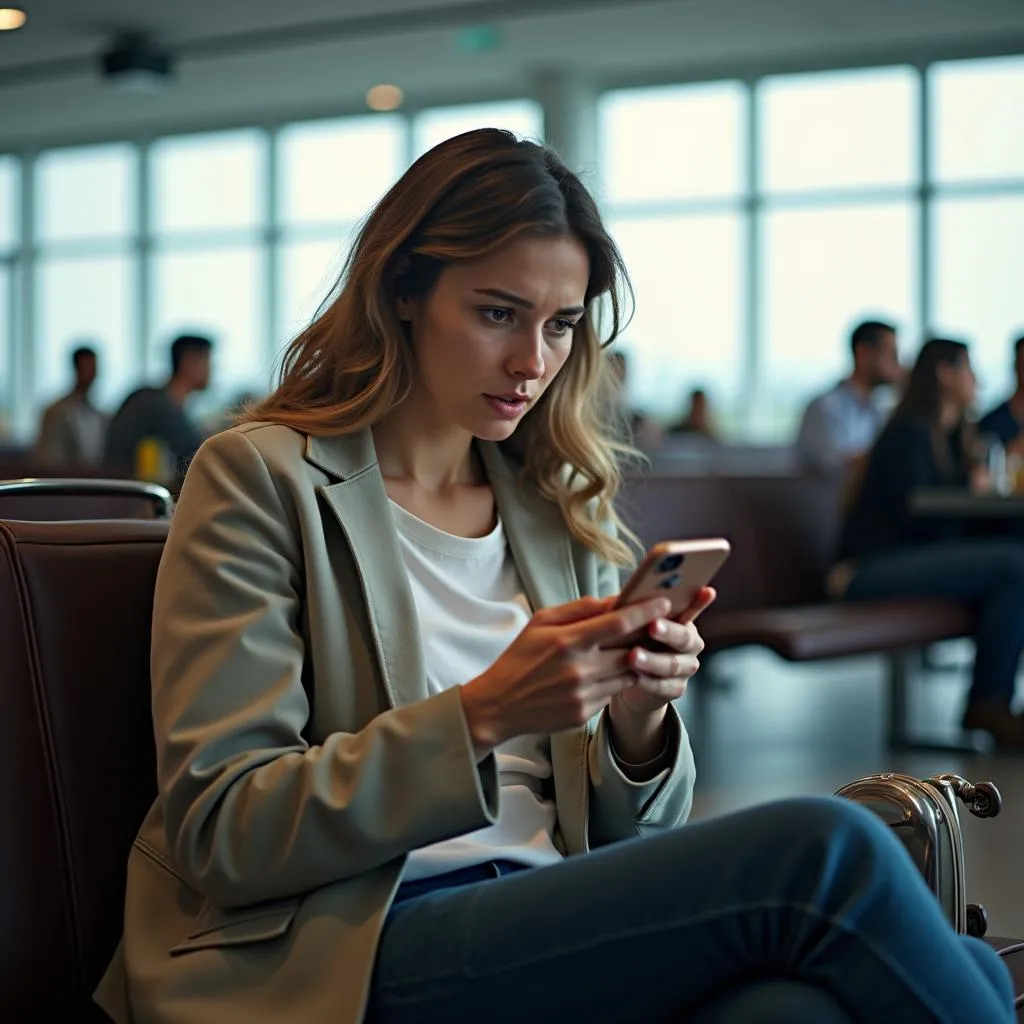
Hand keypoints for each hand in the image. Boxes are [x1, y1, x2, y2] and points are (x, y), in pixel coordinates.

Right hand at [459, 594, 672, 758]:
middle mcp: (580, 669)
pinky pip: (613, 693)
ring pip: (628, 674)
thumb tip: (613, 599)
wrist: (499, 705)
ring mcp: (584, 694)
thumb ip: (579, 609)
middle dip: (648, 637)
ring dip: (635, 661)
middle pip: (631, 650)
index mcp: (568, 641)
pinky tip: (605, 674)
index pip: (618, 623)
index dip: (645, 611)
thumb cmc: (520, 657)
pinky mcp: (585, 713)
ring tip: (634, 649)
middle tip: (661, 626)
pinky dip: (615, 681)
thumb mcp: (541, 622)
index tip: (665, 603)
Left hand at [612, 586, 714, 717]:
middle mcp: (690, 642)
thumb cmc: (627, 640)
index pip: (692, 607)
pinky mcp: (676, 688)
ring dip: (652, 660)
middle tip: (652, 626)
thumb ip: (628, 611)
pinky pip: (665, 686)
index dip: (700, 602)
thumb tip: (615, 603)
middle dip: (668, 632)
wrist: (625, 678)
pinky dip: (649, 682)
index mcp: (681, 620)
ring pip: (672, 664)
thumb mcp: (626, 623)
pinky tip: (636, 678)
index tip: (706, 591)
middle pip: (684, 637)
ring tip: (632, 656)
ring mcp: (686, 666)